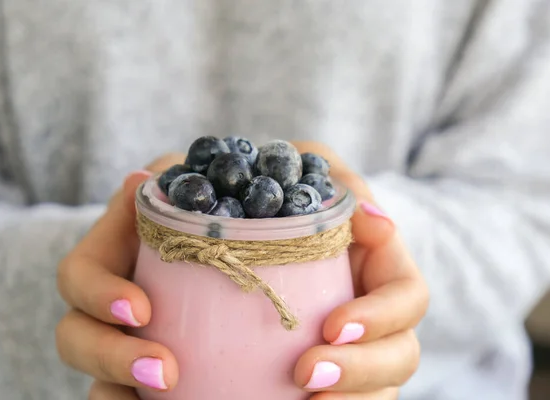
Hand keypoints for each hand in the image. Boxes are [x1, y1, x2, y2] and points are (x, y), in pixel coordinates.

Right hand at [56, 154, 185, 398]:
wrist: (227, 226)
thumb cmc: (201, 198)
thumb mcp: (186, 178)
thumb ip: (167, 176)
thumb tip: (139, 180)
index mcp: (108, 254)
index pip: (78, 278)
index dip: (98, 296)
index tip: (141, 310)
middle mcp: (106, 300)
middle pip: (76, 339)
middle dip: (111, 358)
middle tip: (165, 371)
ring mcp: (126, 335)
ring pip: (98, 377)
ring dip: (120, 388)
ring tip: (169, 391)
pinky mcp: (152, 362)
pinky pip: (133, 392)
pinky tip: (180, 399)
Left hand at [292, 142, 428, 399]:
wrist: (259, 221)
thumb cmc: (295, 191)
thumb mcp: (314, 168)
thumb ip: (340, 180)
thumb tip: (373, 220)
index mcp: (383, 267)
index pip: (407, 297)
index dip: (380, 316)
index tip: (334, 325)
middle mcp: (379, 312)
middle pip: (399, 354)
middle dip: (361, 369)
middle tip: (307, 371)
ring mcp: (359, 345)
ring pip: (379, 387)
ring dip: (348, 398)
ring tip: (305, 398)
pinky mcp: (331, 368)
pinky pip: (344, 396)